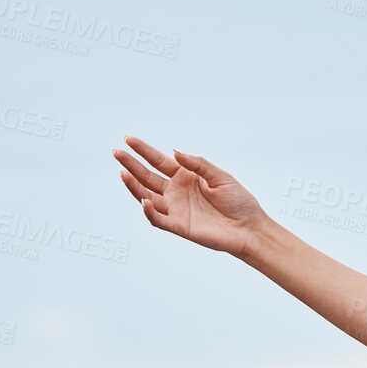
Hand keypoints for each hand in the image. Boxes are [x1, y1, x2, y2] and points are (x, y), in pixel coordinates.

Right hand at [112, 135, 269, 258]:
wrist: (249, 228)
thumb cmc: (238, 201)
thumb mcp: (220, 177)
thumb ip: (198, 164)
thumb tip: (174, 151)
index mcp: (186, 176)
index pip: (159, 161)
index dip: (144, 150)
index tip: (129, 139)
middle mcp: (176, 191)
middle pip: (147, 176)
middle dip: (132, 164)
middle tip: (117, 152)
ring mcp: (175, 208)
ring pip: (146, 195)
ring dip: (133, 185)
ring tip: (123, 172)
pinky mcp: (178, 225)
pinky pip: (157, 219)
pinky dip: (149, 211)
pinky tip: (145, 200)